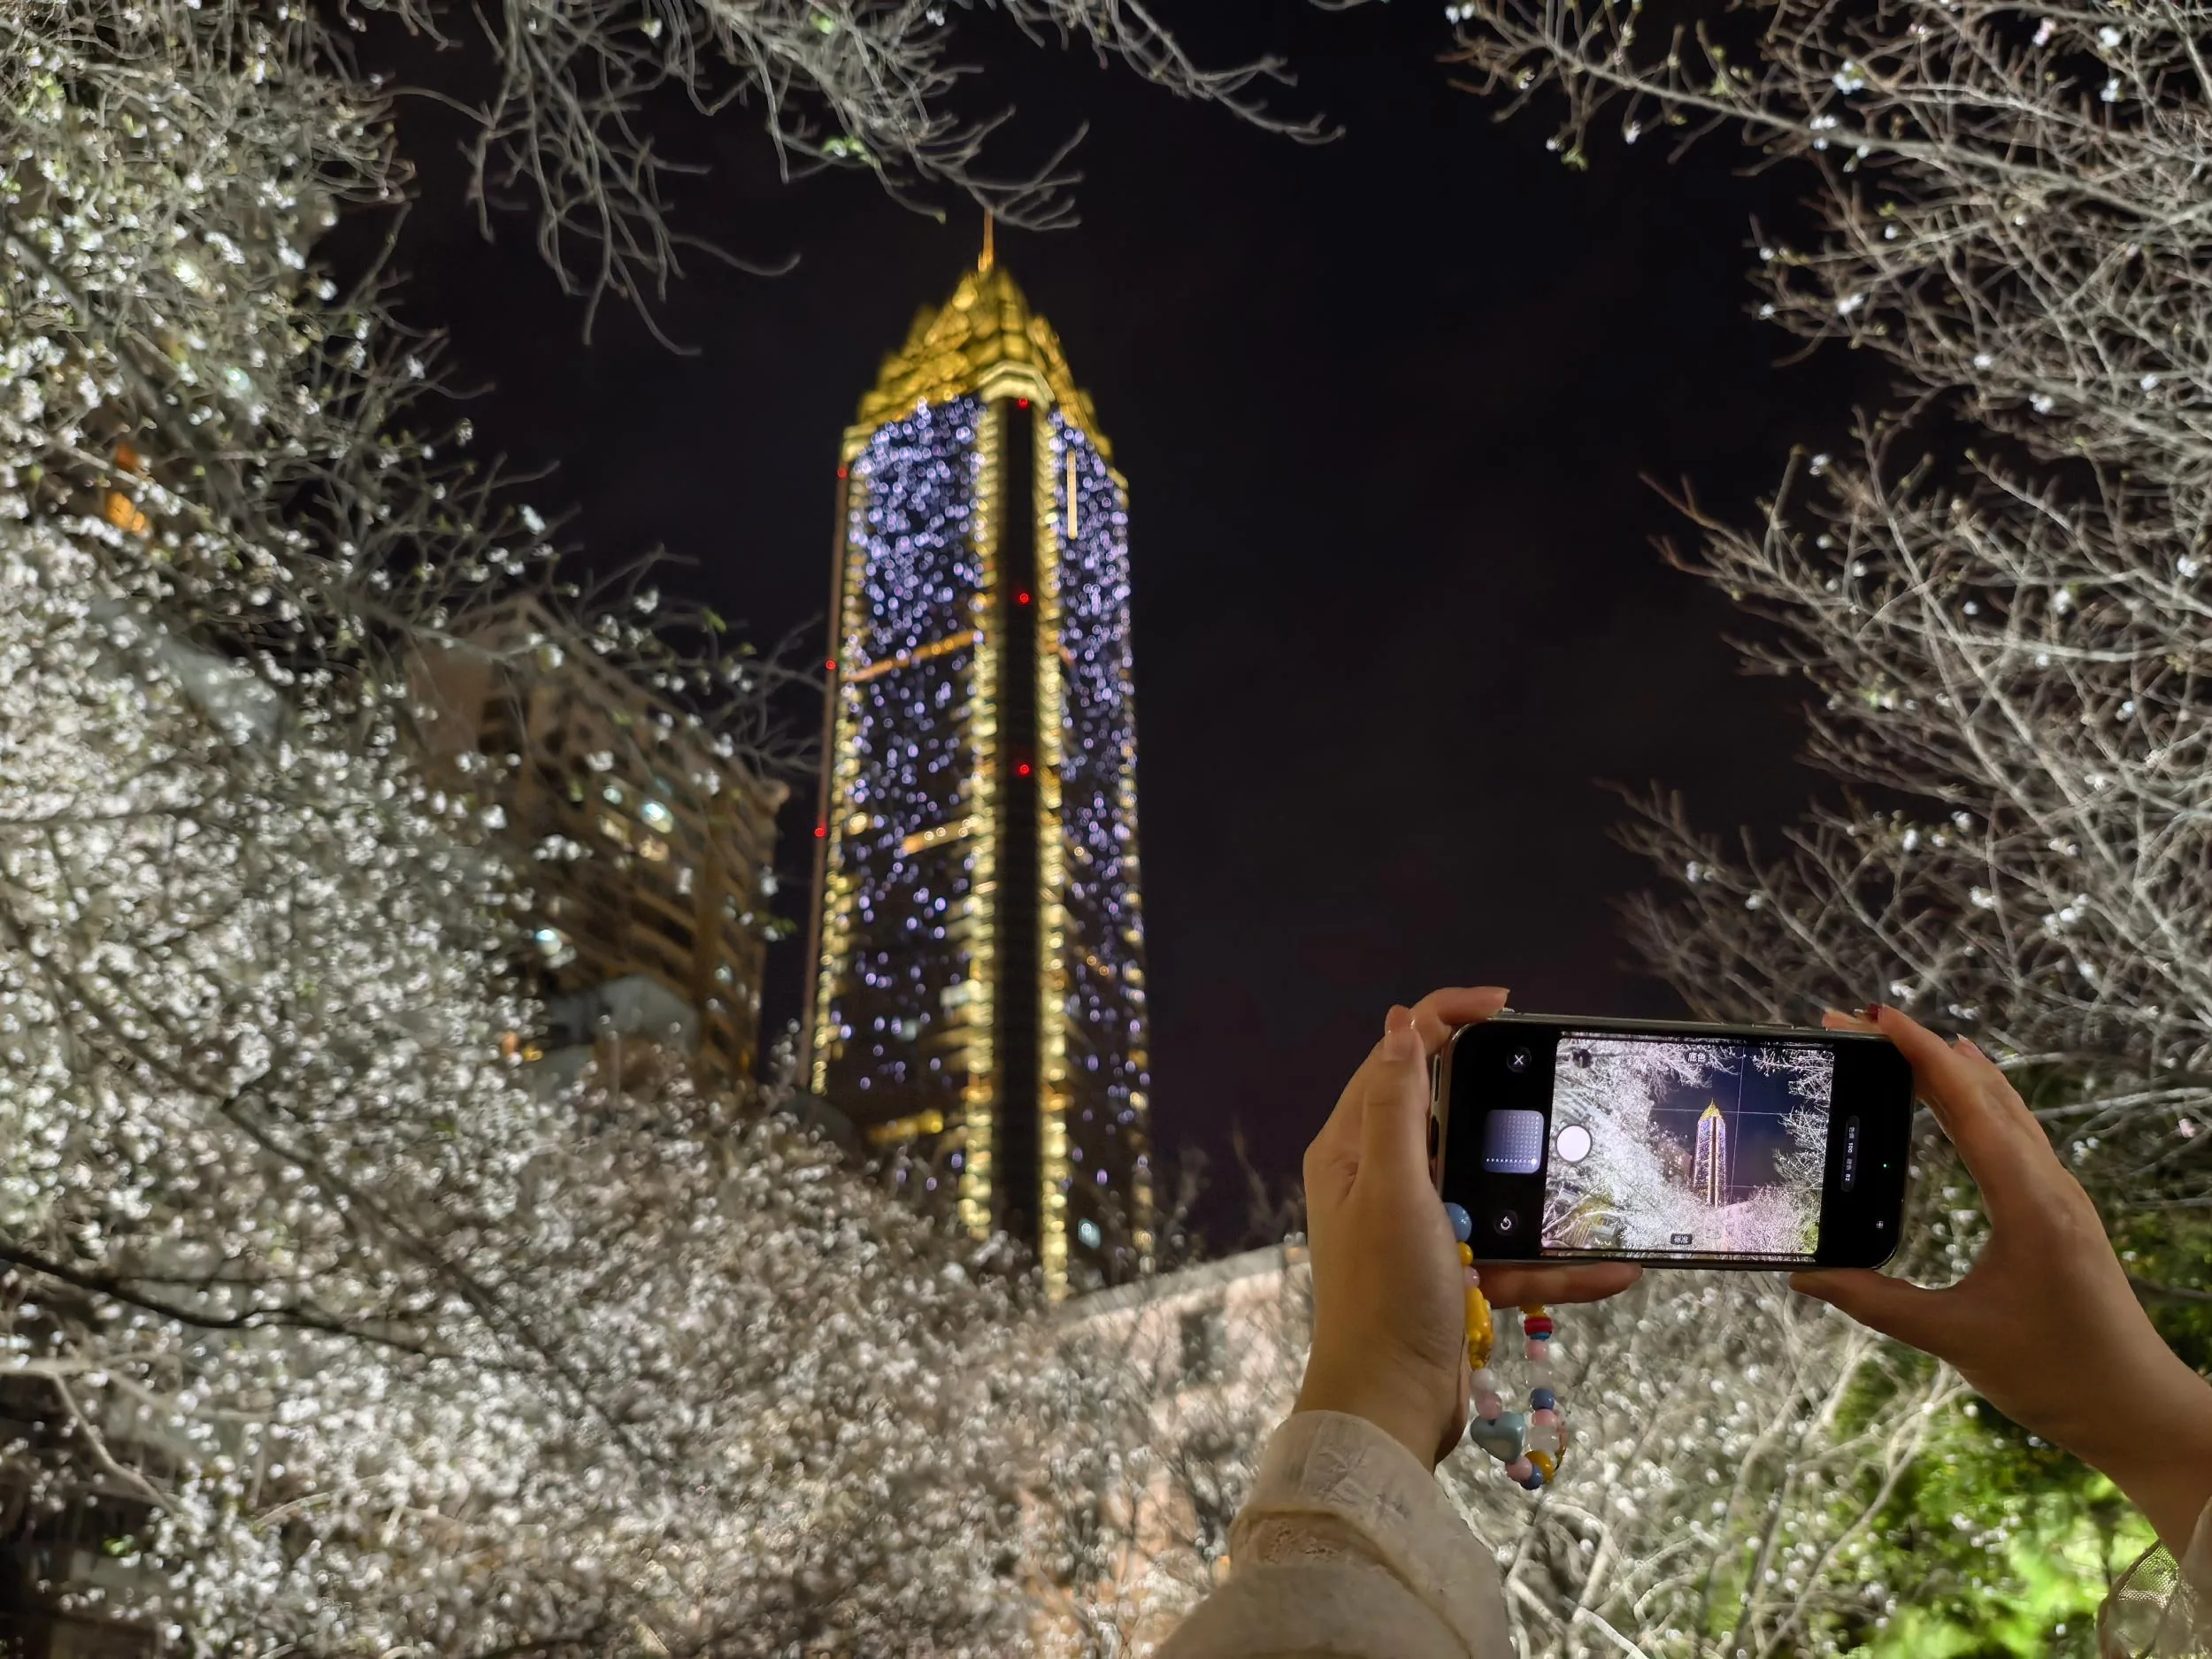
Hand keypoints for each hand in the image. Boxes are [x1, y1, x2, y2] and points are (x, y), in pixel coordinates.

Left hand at [1295, 988, 1641, 1469]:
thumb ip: (1396, 1105)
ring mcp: (1419, 1231)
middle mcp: (1380, 1182)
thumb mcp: (1391, 1187)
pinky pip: (1515, 1255)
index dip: (1445, 1018)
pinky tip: (1617, 1269)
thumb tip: (1397, 1025)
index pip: (1397, 1058)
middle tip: (1560, 1083)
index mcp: (1352, 1150)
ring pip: (1494, 1188)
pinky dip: (1559, 1262)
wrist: (1388, 1410)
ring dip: (1546, 1193)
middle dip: (1506, 1103)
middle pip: (1451, 1115)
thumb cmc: (1382, 1295)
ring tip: (1603, 1182)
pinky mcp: (1453, 1277)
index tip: (1508, 1006)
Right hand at [1793, 1004, 2211, 1550]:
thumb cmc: (2056, 1375)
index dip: (1918, 1054)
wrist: (2137, 1409)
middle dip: (1921, 1050)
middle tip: (1859, 1021)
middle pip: (1983, 1092)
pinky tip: (1961, 1098)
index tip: (1871, 1017)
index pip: (1968, 1104)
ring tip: (1899, 1043)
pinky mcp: (2062, 1212)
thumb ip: (1875, 1303)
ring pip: (2005, 1108)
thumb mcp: (1953, 1338)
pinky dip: (1979, 1100)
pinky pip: (2017, 1133)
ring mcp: (2062, 1196)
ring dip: (1952, 1069)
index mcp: (2029, 1203)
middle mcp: (2051, 1186)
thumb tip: (1804, 1276)